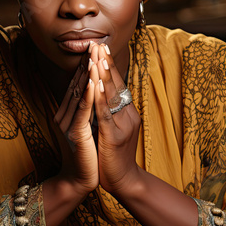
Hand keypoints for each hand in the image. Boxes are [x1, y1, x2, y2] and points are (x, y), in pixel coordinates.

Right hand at [53, 52, 98, 196]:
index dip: (86, 65)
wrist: (79, 180)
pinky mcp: (75, 133)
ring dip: (87, 73)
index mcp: (68, 112)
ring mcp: (68, 123)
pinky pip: (82, 111)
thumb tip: (94, 92)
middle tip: (94, 43)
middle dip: (87, 63)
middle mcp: (65, 114)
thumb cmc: (87, 154)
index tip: (95, 48)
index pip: (78, 84)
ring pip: (79, 93)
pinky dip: (88, 95)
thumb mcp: (87, 127)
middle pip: (77, 83)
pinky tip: (92, 81)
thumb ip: (87, 110)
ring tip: (93, 55)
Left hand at [89, 43, 141, 195]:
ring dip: (104, 75)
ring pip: (113, 96)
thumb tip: (99, 92)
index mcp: (127, 111)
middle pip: (116, 84)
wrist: (123, 181)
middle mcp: (128, 114)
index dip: (108, 65)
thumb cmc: (113, 153)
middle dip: (106, 63)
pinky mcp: (115, 137)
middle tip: (98, 44)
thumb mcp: (112, 127)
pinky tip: (97, 85)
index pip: (117, 83)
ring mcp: (123, 125)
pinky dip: (101, 98)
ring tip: (98, 57)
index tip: (100, 47)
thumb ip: (108, 110)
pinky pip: (106, 114)